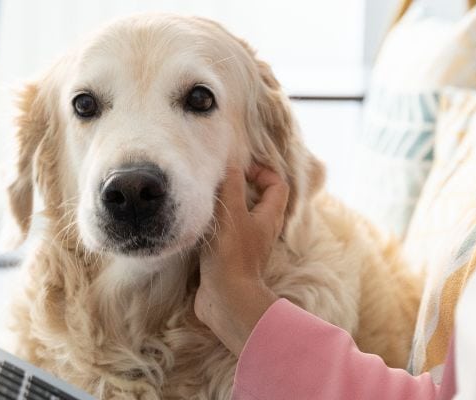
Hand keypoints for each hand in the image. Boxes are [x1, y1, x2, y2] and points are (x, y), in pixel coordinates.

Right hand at [195, 162, 288, 353]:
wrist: (226, 300)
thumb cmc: (232, 255)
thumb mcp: (231, 213)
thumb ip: (231, 186)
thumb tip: (233, 163)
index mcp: (268, 217)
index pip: (277, 185)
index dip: (262, 172)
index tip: (239, 170)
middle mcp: (261, 231)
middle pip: (259, 201)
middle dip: (241, 187)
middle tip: (218, 182)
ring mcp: (246, 247)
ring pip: (240, 219)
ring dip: (225, 208)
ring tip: (206, 200)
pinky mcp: (229, 260)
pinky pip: (226, 236)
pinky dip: (215, 227)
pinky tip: (198, 226)